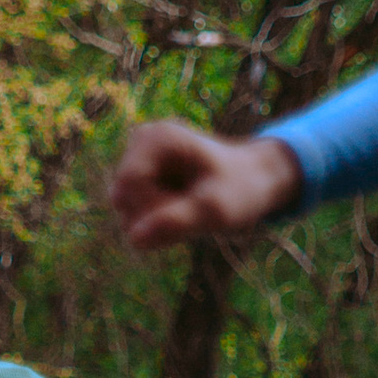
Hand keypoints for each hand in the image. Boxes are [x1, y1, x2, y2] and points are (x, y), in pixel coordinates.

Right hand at [108, 122, 299, 249]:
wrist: (255, 181)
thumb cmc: (241, 190)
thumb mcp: (216, 209)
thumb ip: (177, 222)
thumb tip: (135, 240)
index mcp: (155, 138)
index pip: (129, 185)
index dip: (154, 209)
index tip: (189, 209)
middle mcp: (140, 143)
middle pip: (123, 198)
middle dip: (156, 215)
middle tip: (194, 209)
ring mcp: (138, 161)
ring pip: (125, 211)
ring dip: (157, 221)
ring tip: (189, 208)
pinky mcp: (139, 179)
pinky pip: (133, 215)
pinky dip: (158, 222)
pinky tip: (182, 208)